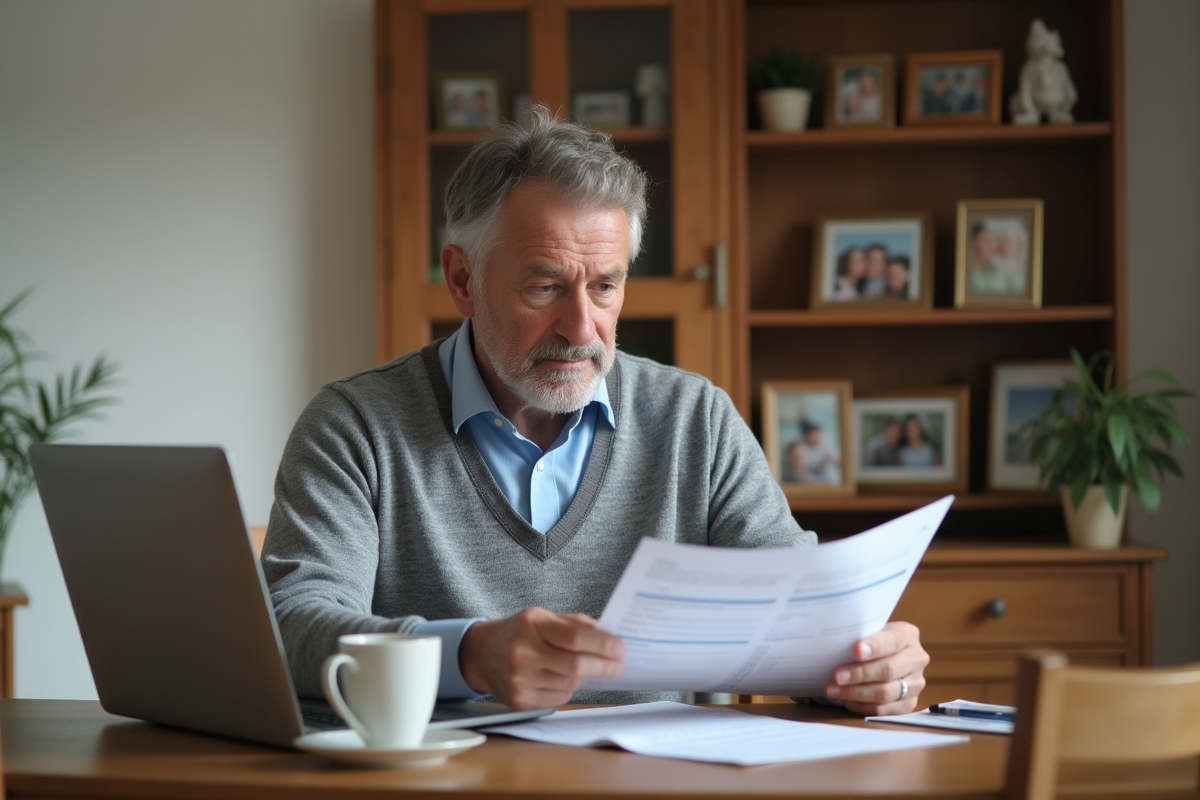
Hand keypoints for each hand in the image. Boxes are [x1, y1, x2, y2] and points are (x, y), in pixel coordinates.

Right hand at [459, 607, 625, 709]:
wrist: (481, 654)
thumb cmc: (518, 632)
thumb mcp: (543, 617)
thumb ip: (575, 624)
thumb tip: (608, 635)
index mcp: (531, 625)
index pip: (574, 638)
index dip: (602, 645)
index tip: (620, 647)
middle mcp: (522, 653)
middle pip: (575, 666)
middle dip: (603, 666)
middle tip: (618, 665)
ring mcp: (519, 679)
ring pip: (569, 684)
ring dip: (584, 677)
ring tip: (582, 667)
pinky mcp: (519, 700)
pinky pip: (558, 698)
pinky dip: (567, 688)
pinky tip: (559, 678)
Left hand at [824, 621, 928, 715]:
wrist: (884, 655)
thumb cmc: (871, 642)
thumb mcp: (870, 630)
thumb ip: (860, 635)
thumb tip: (836, 644)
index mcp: (907, 635)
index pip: (892, 641)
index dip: (875, 647)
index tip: (856, 651)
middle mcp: (916, 659)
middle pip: (888, 670)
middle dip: (860, 674)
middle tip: (837, 676)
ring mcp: (915, 683)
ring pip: (885, 693)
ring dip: (856, 693)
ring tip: (834, 690)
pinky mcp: (908, 703)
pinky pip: (883, 710)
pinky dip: (861, 706)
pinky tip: (846, 700)